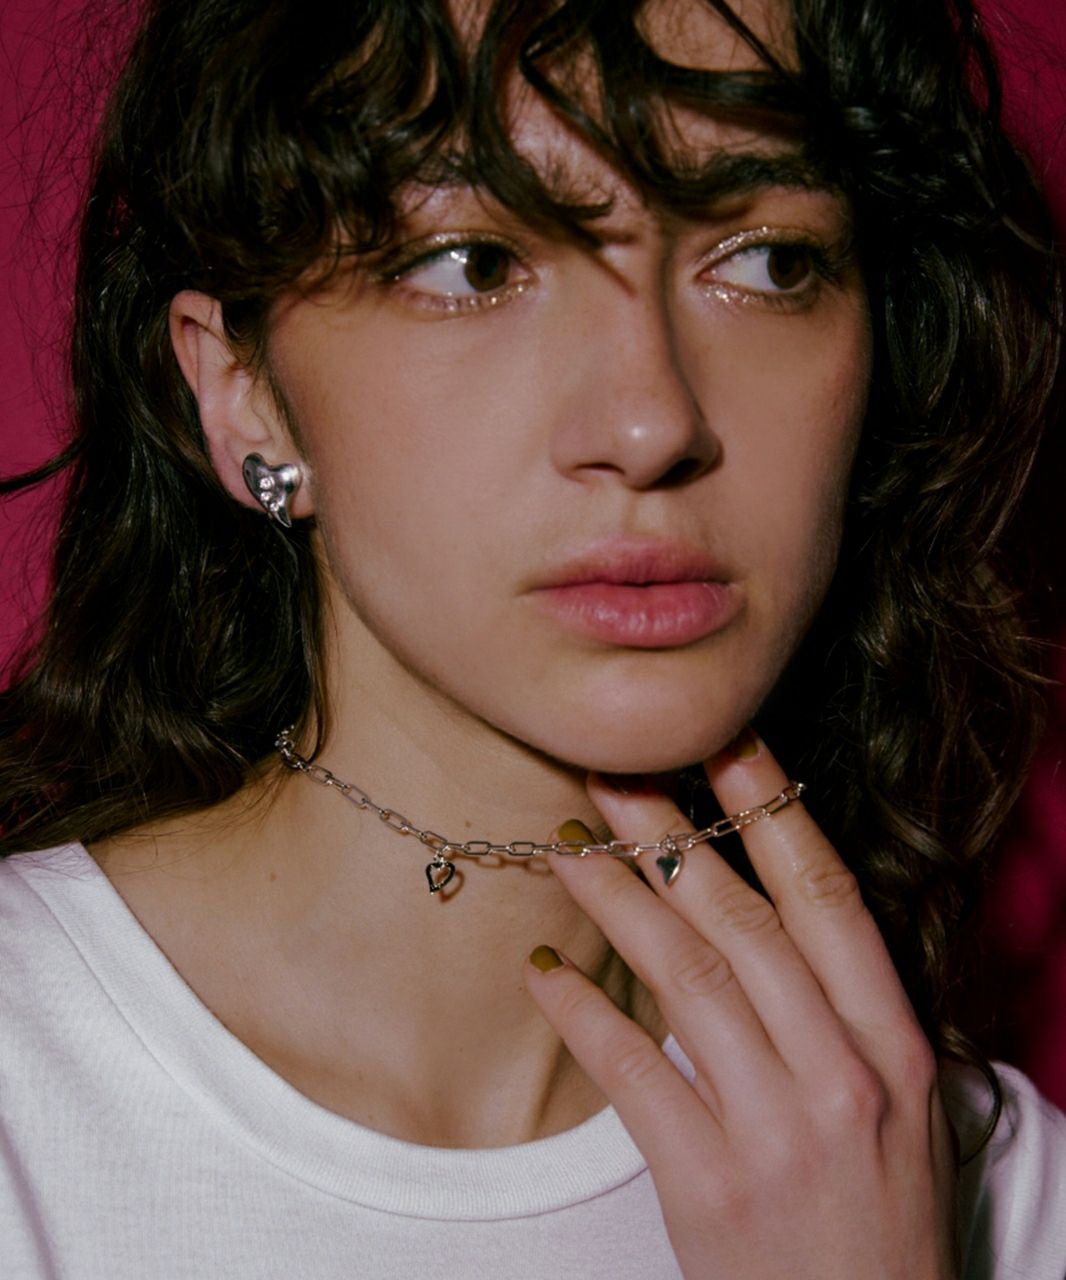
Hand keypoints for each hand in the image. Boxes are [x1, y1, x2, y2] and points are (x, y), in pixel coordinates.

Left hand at [525, 732, 958, 1279]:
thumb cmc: (880, 1216)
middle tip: (614, 774)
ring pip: (687, 979)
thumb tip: (764, 908)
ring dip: (619, 901)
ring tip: (569, 845)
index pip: (828, 899)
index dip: (771, 814)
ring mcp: (777, 1132)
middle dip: (672, 837)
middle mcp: (842, 1076)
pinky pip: (634, 1074)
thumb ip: (842, 1009)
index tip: (723, 746)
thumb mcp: (897, 1104)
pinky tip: (545, 972)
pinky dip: (583, 1015)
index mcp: (894, 1046)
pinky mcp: (710, 1188)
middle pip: (744, 922)